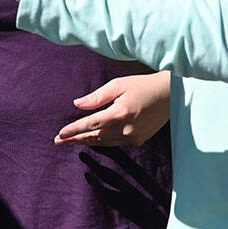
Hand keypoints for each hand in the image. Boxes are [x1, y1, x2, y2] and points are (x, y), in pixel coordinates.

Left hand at [55, 71, 170, 146]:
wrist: (170, 95)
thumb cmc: (142, 85)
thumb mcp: (118, 85)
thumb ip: (97, 97)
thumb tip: (77, 104)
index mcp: (121, 113)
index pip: (91, 124)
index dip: (74, 130)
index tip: (60, 134)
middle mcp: (127, 129)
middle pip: (95, 137)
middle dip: (75, 139)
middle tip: (58, 141)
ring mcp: (134, 137)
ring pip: (104, 143)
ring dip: (86, 142)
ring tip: (70, 141)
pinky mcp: (138, 140)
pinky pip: (114, 143)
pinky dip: (101, 142)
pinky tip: (91, 140)